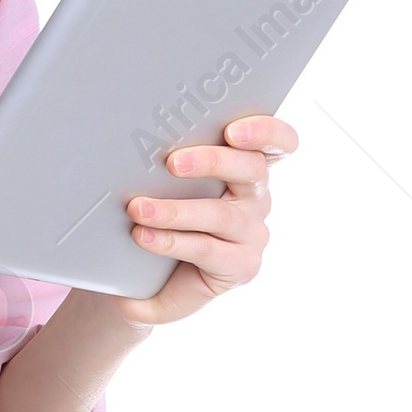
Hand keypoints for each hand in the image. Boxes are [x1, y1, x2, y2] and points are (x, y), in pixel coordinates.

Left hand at [111, 114, 299, 326]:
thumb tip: (136, 138)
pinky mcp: (240, 265)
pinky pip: (206, 249)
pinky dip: (171, 240)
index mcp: (244, 169)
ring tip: (138, 208)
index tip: (234, 130)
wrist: (141, 280)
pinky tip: (144, 236)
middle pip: (252, 170)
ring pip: (222, 214)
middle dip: (212, 161)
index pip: (275, 143)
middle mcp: (255, 199)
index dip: (265, 132)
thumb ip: (163, 162)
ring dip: (176, 209)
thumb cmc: (154, 218)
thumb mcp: (159, 184)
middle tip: (173, 162)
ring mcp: (251, 234)